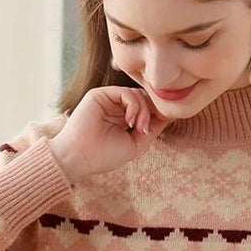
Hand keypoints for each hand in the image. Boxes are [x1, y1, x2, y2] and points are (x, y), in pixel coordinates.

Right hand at [48, 85, 172, 181]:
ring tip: (138, 127)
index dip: (158, 113)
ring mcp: (109, 101)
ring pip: (137, 95)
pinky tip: (130, 120)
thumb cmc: (104, 156)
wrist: (80, 158)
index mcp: (124, 120)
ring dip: (143, 110)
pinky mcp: (100, 95)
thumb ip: (152, 129)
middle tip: (145, 129)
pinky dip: (134, 105)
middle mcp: (117, 109)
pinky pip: (125, 92)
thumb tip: (169, 114)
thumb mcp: (136, 145)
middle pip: (145, 100)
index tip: (164, 122)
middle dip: (152, 112)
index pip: (148, 109)